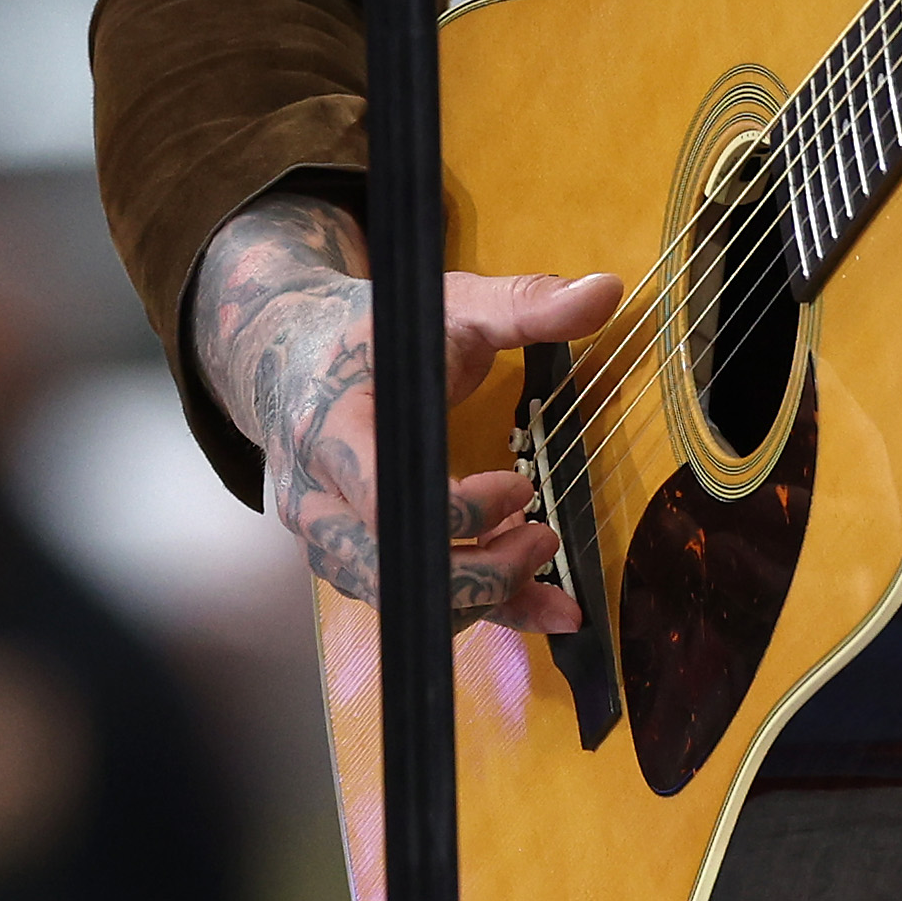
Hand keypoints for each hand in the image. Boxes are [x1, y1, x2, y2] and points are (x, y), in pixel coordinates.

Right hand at [190, 192, 623, 632]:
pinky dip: (473, 611)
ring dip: (479, 599)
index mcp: (331, 427)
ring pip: (396, 598)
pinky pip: (406, 600)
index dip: (462, 512)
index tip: (522, 487)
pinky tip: (537, 605)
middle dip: (478, 574)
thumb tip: (609, 290)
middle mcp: (313, 496)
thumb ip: (524, 303)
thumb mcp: (448, 303)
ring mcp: (322, 535)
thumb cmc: (375, 331)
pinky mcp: (344, 557)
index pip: (388, 499)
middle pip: (390, 571)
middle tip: (545, 539)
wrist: (292, 354)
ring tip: (542, 558)